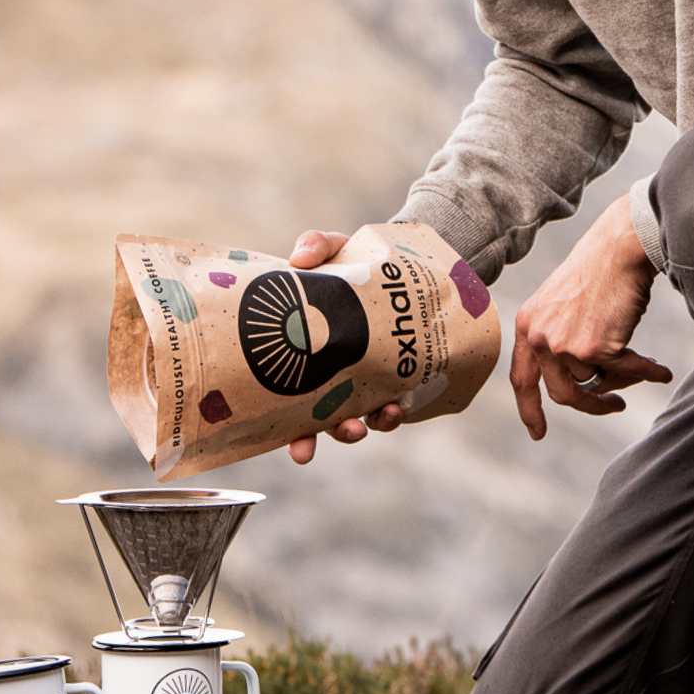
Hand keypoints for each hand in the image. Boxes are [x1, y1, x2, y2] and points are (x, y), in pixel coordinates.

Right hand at [285, 229, 403, 464]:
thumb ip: (315, 245)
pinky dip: (395, 409)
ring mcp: (366, 378)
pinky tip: (399, 404)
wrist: (407, 266)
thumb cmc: (357, 260)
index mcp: (305, 351)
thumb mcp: (334, 247)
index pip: (288, 395)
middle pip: (320, 418)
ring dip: (364, 425)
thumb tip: (299, 257)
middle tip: (323, 442)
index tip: (296, 448)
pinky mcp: (399, 376)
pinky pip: (395, 402)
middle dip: (322, 437)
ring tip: (374, 419)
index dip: (286, 429)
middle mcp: (333, 373)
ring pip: (360, 416)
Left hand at [511, 194, 670, 440]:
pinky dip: (646, 373)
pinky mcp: (594, 348)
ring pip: (595, 386)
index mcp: (528, 325)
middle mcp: (540, 337)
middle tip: (612, 406)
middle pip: (562, 393)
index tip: (537, 432)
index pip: (522, 378)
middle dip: (589, 406)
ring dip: (621, 383)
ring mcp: (565, 344)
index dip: (529, 408)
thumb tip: (591, 386)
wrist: (618, 248)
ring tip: (641, 371)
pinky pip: (625, 374)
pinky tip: (660, 371)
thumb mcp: (563, 305)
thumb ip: (562, 340)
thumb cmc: (599, 272)